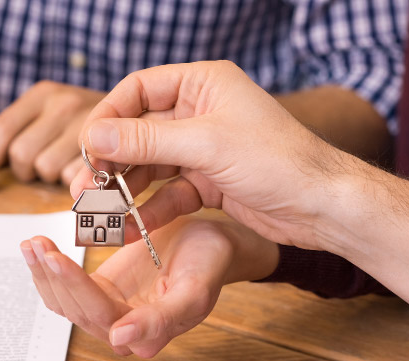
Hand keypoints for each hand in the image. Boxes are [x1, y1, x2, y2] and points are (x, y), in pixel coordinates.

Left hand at [0, 81, 105, 196]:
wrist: (142, 111)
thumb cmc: (87, 122)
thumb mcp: (52, 114)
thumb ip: (24, 133)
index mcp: (42, 94)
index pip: (1, 131)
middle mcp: (62, 103)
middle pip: (21, 155)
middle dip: (27, 170)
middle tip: (43, 167)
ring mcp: (87, 124)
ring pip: (46, 170)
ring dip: (52, 176)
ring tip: (68, 165)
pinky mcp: (108, 149)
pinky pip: (74, 178)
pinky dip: (76, 181)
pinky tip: (87, 171)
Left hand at [20, 217, 277, 357]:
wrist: (211, 243)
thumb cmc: (209, 262)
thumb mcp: (195, 288)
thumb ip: (163, 319)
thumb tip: (120, 341)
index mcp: (147, 335)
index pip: (101, 314)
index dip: (76, 287)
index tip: (56, 259)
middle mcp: (123, 331)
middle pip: (75, 309)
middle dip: (53, 276)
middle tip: (36, 243)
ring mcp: (108, 312)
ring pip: (64, 302)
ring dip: (44, 273)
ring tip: (32, 243)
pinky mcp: (99, 292)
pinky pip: (66, 288)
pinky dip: (48, 269)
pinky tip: (37, 247)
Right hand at [73, 61, 348, 251]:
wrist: (324, 207)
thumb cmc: (279, 161)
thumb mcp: (206, 145)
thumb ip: (145, 141)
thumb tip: (93, 136)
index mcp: (203, 84)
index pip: (139, 90)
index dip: (108, 117)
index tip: (86, 146)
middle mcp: (200, 112)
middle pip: (138, 131)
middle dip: (110, 160)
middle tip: (84, 187)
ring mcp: (203, 149)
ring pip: (149, 166)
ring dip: (124, 189)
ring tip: (99, 212)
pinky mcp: (208, 182)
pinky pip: (167, 192)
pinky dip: (149, 209)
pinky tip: (130, 227)